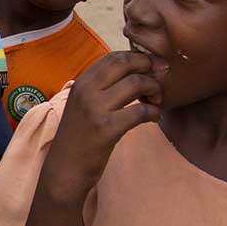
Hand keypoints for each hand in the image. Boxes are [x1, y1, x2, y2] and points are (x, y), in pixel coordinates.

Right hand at [41, 51, 163, 197]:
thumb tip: (134, 71)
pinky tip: (154, 117)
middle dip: (149, 66)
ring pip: (136, 83)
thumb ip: (102, 87)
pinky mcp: (107, 129)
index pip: (114, 56)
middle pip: (126, 63)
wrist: (65, 169)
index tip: (152, 66)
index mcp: (82, 82)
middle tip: (161, 78)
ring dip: (154, 89)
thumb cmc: (79, 137)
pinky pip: (139, 111)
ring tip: (157, 100)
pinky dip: (153, 112)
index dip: (138, 57)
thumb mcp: (84, 105)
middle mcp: (86, 91)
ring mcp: (95, 109)